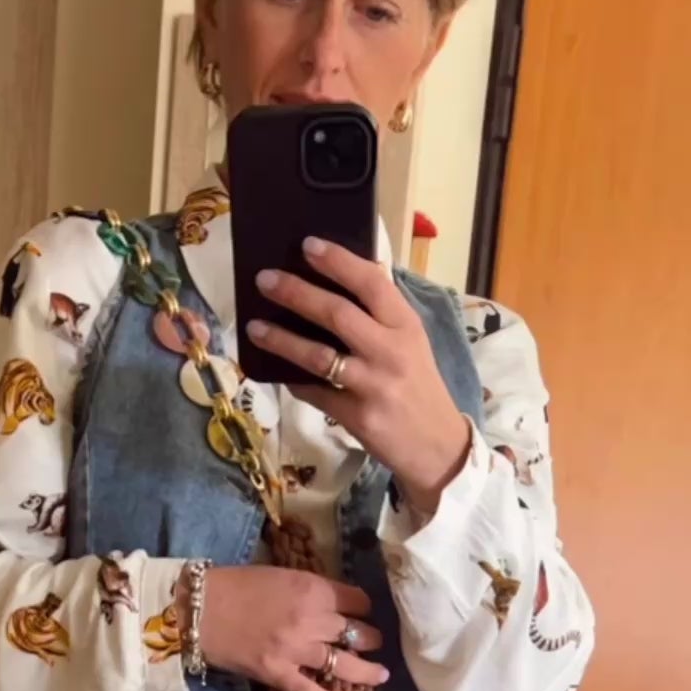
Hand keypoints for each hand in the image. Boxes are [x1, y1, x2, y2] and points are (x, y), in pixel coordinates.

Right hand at [190, 565, 387, 690]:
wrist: (198, 609)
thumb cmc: (235, 585)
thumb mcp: (282, 575)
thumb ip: (311, 590)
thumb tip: (335, 604)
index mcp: (313, 589)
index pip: (357, 600)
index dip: (363, 606)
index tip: (362, 612)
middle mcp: (311, 620)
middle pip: (356, 632)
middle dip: (369, 637)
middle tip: (373, 642)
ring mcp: (295, 651)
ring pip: (344, 663)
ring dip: (367, 671)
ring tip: (380, 674)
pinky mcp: (277, 674)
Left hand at [247, 239, 471, 515]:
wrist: (436, 445)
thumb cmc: (418, 385)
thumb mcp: (410, 342)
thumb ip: (381, 315)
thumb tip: (339, 279)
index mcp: (405, 325)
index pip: (372, 282)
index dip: (338, 261)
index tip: (307, 245)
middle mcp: (390, 351)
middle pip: (337, 314)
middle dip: (296, 293)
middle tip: (264, 280)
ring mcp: (373, 386)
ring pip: (319, 356)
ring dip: (282, 339)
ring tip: (254, 327)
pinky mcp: (358, 417)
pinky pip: (316, 394)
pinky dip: (294, 381)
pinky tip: (276, 371)